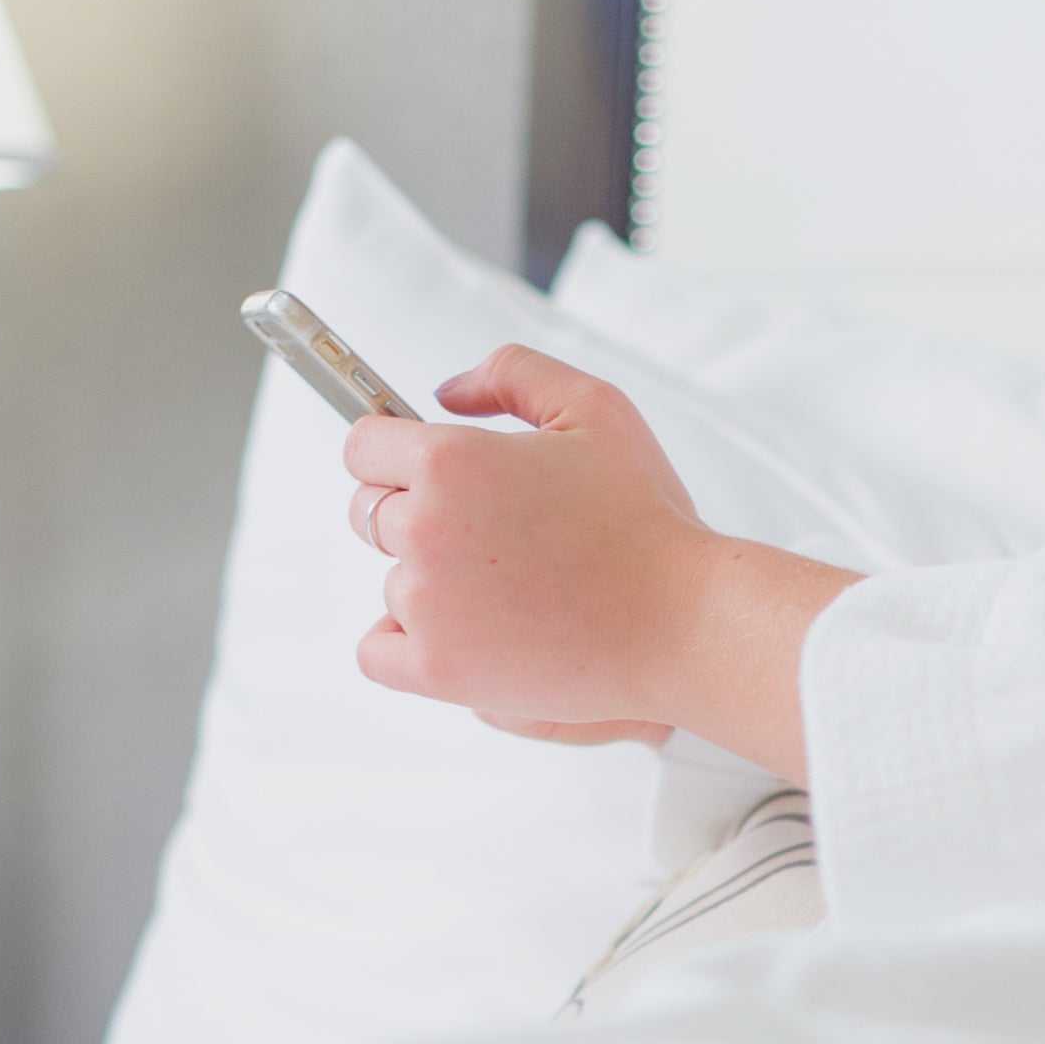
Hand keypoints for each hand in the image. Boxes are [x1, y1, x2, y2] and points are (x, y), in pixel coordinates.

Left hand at [341, 346, 853, 779]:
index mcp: (450, 460)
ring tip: (508, 588)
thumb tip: (444, 392)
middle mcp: (425, 529)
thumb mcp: (594, 408)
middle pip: (368, 513)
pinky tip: (460, 631)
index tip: (422, 471)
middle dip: (413, 515)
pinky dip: (405, 645)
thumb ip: (510, 374)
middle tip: (486, 533)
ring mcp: (425, 604)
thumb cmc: (646, 518)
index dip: (394, 452)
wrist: (682, 622)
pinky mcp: (437, 669)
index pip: (363, 446)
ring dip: (430, 583)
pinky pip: (377, 653)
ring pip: (390, 581)